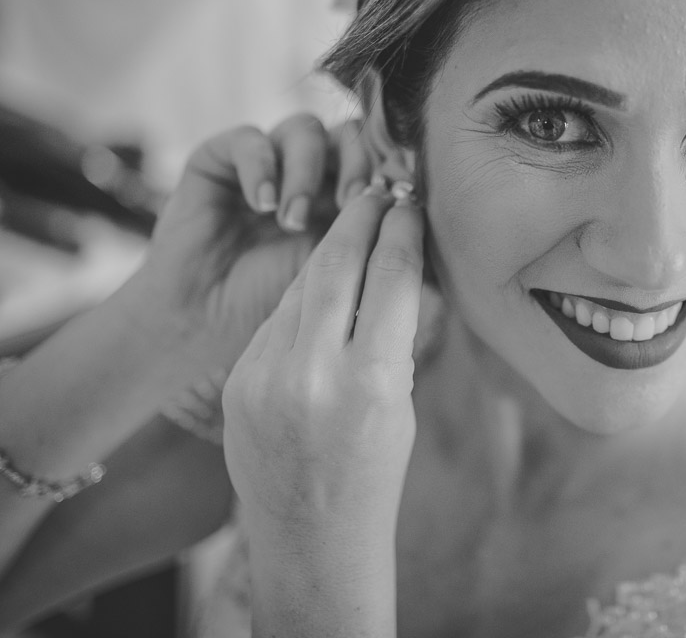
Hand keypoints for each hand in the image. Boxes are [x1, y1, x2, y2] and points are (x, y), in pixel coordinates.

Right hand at [118, 114, 374, 397]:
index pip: (383, 161)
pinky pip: (247, 139)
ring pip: (305, 129)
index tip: (402, 198)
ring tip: (293, 221)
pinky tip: (263, 207)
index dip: (394, 170)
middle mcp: (311, 179)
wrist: (202, 340)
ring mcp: (267, 169)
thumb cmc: (279, 326)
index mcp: (350, 205)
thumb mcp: (345, 294)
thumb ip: (383, 260)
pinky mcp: (217, 166)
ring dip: (307, 170)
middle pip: (351, 135)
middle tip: (354, 202)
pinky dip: (260, 167)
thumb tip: (432, 231)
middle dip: (359, 162)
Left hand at [221, 177, 422, 538]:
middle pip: (336, 263)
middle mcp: (314, 372)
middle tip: (376, 188)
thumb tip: (395, 264)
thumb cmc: (375, 470)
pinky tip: (319, 289)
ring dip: (329, 252)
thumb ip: (392, 334)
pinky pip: (276, 321)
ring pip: (302, 287)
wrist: (311, 536)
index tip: (409, 202)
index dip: (401, 229)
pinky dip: (301, 299)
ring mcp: (267, 376)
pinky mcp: (239, 381)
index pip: (390, 275)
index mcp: (372, 380)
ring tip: (350, 226)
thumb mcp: (399, 402)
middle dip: (359, 217)